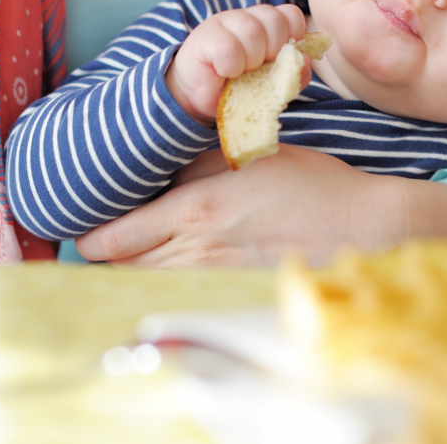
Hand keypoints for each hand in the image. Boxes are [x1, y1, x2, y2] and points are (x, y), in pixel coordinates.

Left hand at [74, 145, 446, 266]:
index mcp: (195, 211)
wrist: (361, 226)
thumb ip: (195, 162)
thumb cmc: (310, 183)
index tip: (85, 224)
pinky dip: (162, 282)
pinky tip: (168, 266)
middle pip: (122, 269)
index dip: (90, 236)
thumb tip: (159, 171)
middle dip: (103, 255)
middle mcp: (197, 252)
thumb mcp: (248, 153)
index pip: (115, 239)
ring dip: (130, 269)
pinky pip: (178, 292)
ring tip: (126, 252)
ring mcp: (214, 278)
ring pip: (147, 284)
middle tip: (100, 237)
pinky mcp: (232, 292)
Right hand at [166, 4, 306, 124]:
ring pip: (252, 30)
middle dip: (272, 51)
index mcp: (267, 25)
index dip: (293, 37)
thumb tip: (306, 61)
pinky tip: (224, 72)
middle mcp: (247, 18)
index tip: (280, 58)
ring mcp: (225, 22)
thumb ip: (294, 74)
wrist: (197, 99)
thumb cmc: (237, 89)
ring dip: (250, 60)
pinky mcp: (205, 35)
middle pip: (275, 20)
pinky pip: (229, 47)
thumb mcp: (272, 85)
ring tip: (240, 72)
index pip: (292, 15)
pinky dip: (231, 66)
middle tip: (258, 68)